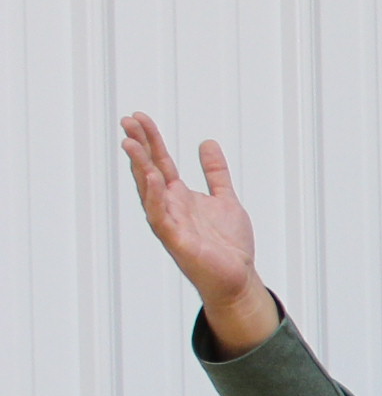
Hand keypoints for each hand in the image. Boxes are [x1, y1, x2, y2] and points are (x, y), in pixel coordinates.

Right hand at [120, 114, 278, 352]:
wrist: (239, 279)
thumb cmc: (228, 245)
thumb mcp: (225, 199)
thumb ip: (216, 173)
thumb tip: (208, 143)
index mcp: (179, 196)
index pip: (160, 162)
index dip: (150, 140)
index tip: (139, 117)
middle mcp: (169, 207)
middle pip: (149, 170)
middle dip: (139, 146)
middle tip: (128, 121)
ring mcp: (170, 223)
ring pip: (148, 190)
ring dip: (139, 167)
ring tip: (130, 143)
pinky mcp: (176, 240)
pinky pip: (160, 216)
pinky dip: (154, 197)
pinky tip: (151, 177)